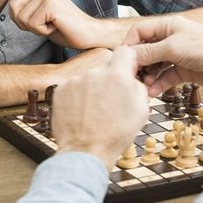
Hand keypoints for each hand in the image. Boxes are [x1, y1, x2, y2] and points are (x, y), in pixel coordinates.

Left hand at [9, 0, 107, 48]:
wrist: (89, 34)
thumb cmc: (65, 28)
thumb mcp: (41, 15)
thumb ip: (26, 8)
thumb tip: (9, 6)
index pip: (13, 0)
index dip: (20, 17)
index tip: (40, 21)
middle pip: (13, 7)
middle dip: (25, 23)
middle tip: (46, 24)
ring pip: (21, 17)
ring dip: (35, 28)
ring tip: (53, 25)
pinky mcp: (51, 4)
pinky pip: (32, 23)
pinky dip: (42, 31)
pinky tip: (57, 26)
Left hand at [52, 47, 148, 170]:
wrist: (85, 152)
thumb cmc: (115, 135)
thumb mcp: (141, 111)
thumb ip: (139, 86)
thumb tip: (133, 77)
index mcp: (118, 76)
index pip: (126, 51)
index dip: (128, 61)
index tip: (127, 71)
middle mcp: (95, 73)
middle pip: (106, 66)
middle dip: (110, 78)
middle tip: (111, 99)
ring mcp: (75, 81)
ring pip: (89, 77)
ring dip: (93, 88)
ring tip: (95, 110)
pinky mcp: (61, 90)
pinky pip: (73, 86)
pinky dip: (77, 96)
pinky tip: (82, 112)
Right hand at [122, 16, 202, 95]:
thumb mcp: (173, 48)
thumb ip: (149, 52)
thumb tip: (127, 55)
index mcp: (167, 26)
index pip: (139, 32)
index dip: (128, 44)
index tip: (120, 60)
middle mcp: (170, 39)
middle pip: (145, 50)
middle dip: (137, 64)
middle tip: (130, 78)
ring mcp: (177, 56)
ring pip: (155, 66)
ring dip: (148, 76)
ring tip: (143, 87)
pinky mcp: (184, 71)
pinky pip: (166, 77)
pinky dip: (159, 84)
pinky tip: (153, 92)